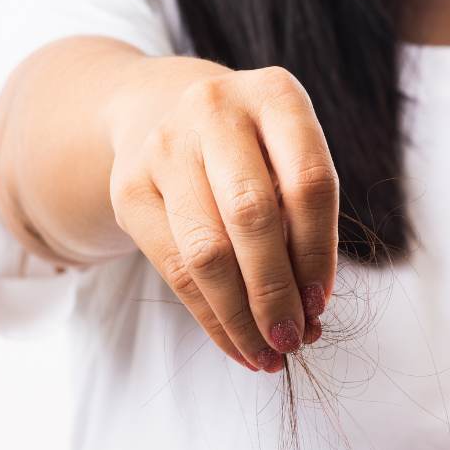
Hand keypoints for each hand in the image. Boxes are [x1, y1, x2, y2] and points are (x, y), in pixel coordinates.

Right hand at [108, 63, 337, 371]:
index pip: (308, 183)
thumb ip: (305, 223)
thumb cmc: (252, 153)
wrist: (164, 112)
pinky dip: (211, 318)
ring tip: (266, 354)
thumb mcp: (288, 162)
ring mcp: (165, 145)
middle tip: (292, 339)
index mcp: (276, 96)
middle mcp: (216, 108)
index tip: (321, 305)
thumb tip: (309, 313)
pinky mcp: (129, 186)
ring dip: (241, 315)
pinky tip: (236, 343)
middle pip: (251, 216)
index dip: (318, 253)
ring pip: (206, 251)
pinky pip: (173, 269)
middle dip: (276, 291)